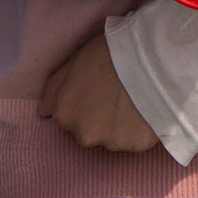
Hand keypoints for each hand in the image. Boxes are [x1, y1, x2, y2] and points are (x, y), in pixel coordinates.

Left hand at [41, 32, 158, 152]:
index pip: (67, 118)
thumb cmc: (113, 51)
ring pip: (112, 138)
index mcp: (65, 113)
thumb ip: (55, 88)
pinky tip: (146, 109)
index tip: (99, 90)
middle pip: (89, 132)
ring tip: (135, 100)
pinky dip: (139, 129)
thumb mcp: (76, 60)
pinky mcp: (136, 145)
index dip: (84, 102)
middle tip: (118, 95)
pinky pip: (135, 141)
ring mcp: (110, 142)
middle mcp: (84, 134)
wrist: (153, 56)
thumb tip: (43, 112)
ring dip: (120, 125)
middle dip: (100, 118)